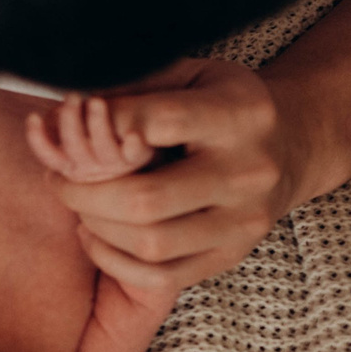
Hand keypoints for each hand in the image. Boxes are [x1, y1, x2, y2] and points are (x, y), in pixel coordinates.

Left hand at [30, 58, 311, 304]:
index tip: (76, 122)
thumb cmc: (223, 102)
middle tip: (59, 180)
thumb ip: (137, 87)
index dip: (107, 124)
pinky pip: (162, 277)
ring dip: (97, 227)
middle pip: (148, 199)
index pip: (162, 122)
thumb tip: (68, 104)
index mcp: (240, 114)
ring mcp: (245, 222)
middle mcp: (249, 172)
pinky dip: (115, 261)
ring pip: (152, 243)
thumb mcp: (191, 74)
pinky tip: (96, 235)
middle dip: (86, 192)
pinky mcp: (232, 256)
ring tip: (78, 205)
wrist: (291, 144)